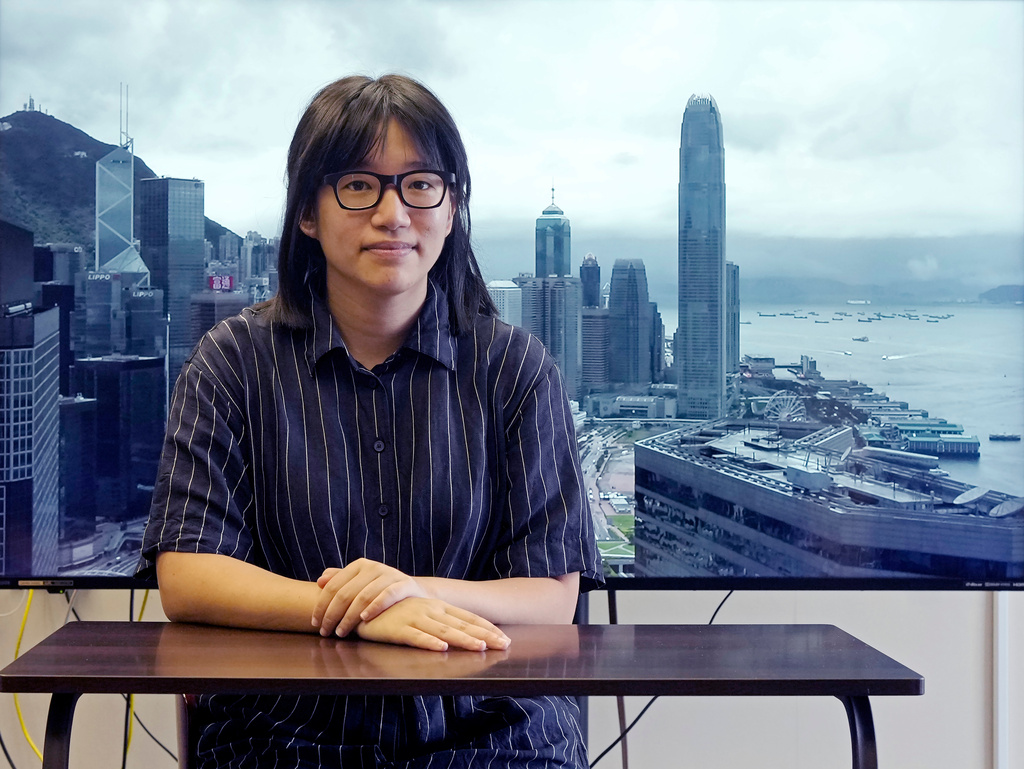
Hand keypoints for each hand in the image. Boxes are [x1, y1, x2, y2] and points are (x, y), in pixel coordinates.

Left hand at [312, 558, 429, 637]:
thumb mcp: (360, 583)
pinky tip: (364, 619)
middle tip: (325, 632)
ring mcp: (389, 574)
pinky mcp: (404, 584)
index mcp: (359, 565)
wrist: (413, 592)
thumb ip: (340, 580)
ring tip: (341, 632)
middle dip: (332, 615)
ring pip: (363, 596)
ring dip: (349, 617)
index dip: (321, 605)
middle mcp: (373, 567)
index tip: (315, 623)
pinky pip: (387, 595)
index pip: (333, 586)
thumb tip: (320, 581)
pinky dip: (374, 607)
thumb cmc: (380, 590)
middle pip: (345, 593)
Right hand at [355, 597, 511, 651]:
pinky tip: (440, 647)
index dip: (487, 628)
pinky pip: (415, 636)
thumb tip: (463, 633)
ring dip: (462, 639)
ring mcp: (414, 618)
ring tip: (479, 647)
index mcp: (438, 607)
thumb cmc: (395, 611)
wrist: (362, 605)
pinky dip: (428, 641)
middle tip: (504, 644)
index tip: (505, 638)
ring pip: (443, 631)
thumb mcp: (421, 612)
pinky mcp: (397, 629)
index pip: (468, 617)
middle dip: (484, 635)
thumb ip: (440, 620)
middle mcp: (430, 610)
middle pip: (462, 625)